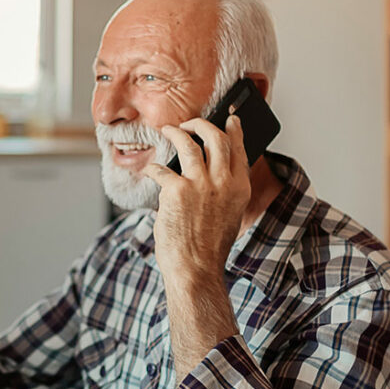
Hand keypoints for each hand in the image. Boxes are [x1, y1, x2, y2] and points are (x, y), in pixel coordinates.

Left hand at [143, 113, 250, 283]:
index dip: (234, 130)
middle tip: (190, 124)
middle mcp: (223, 182)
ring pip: (189, 143)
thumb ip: (223, 191)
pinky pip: (161, 170)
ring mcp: (200, 184)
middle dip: (202, 124)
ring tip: (168, 131)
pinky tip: (149, 171)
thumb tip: (208, 169)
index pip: (240, 150)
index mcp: (240, 189)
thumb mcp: (228, 215)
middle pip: (215, 138)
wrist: (195, 269)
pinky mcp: (177, 190)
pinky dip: (153, 169)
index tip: (229, 119)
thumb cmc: (208, 248)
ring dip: (176, 133)